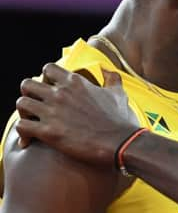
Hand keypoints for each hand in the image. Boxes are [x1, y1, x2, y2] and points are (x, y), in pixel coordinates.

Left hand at [15, 63, 139, 166]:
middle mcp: (61, 94)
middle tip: (37, 106)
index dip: (45, 78)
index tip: (51, 89)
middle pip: (28, 84)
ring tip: (32, 122)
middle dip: (30, 94)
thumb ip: (112, 78)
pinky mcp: (48, 132)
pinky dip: (22, 133)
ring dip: (24, 113)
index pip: (48, 69)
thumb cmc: (120, 119)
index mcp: (76, 82)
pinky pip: (21, 126)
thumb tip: (106, 69)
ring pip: (22, 103)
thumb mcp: (118, 94)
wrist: (121, 143)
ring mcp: (53, 112)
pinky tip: (30, 140)